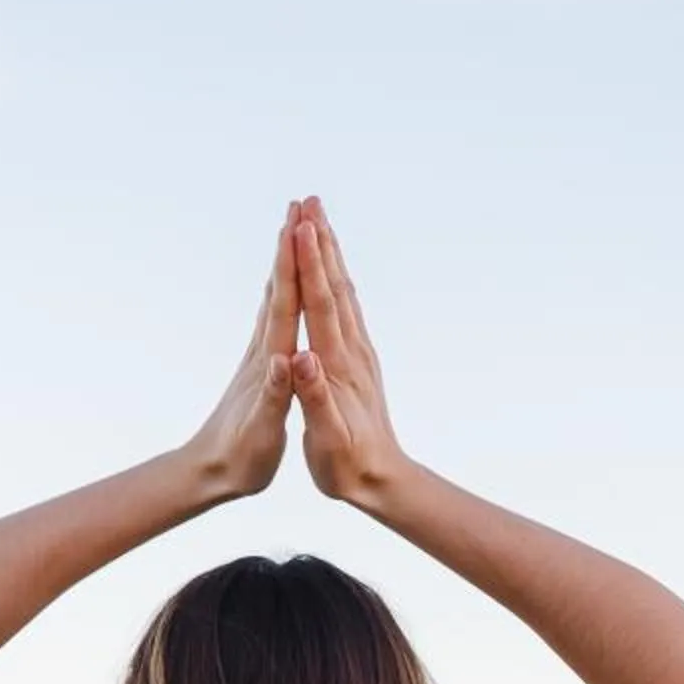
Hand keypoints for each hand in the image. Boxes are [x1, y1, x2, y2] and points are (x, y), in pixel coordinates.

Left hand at [186, 203, 302, 499]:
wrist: (210, 471)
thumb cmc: (241, 458)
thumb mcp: (263, 432)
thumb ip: (274, 395)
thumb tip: (283, 361)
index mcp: (269, 363)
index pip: (283, 304)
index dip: (293, 263)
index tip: (301, 224)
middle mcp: (263, 351)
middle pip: (278, 287)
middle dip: (290, 246)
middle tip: (301, 205)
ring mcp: (260, 356)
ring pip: (275, 297)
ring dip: (286, 261)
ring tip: (294, 229)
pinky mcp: (262, 367)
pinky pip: (276, 317)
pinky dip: (284, 291)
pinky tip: (286, 284)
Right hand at [287, 197, 411, 505]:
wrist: (383, 481)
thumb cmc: (349, 465)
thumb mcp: (328, 438)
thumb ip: (314, 397)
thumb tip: (302, 360)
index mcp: (337, 365)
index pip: (321, 303)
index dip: (308, 264)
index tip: (299, 225)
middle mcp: (352, 351)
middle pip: (334, 285)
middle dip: (320, 242)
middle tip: (308, 201)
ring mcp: (359, 354)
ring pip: (343, 292)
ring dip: (330, 255)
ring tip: (318, 222)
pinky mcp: (359, 362)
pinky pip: (346, 309)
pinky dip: (335, 281)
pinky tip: (332, 273)